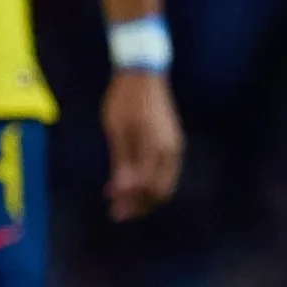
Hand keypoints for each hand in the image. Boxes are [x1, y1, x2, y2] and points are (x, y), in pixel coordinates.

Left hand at [104, 67, 184, 218]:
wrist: (143, 74)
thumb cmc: (125, 100)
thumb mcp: (117, 130)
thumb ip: (121, 161)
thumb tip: (119, 190)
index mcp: (156, 147)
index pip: (146, 185)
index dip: (130, 200)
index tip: (112, 208)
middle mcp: (170, 150)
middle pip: (160, 190)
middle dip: (139, 205)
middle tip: (116, 213)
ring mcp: (174, 146)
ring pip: (164, 183)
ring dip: (144, 196)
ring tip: (122, 201)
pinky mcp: (172, 141)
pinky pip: (165, 171)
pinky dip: (149, 182)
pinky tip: (131, 182)